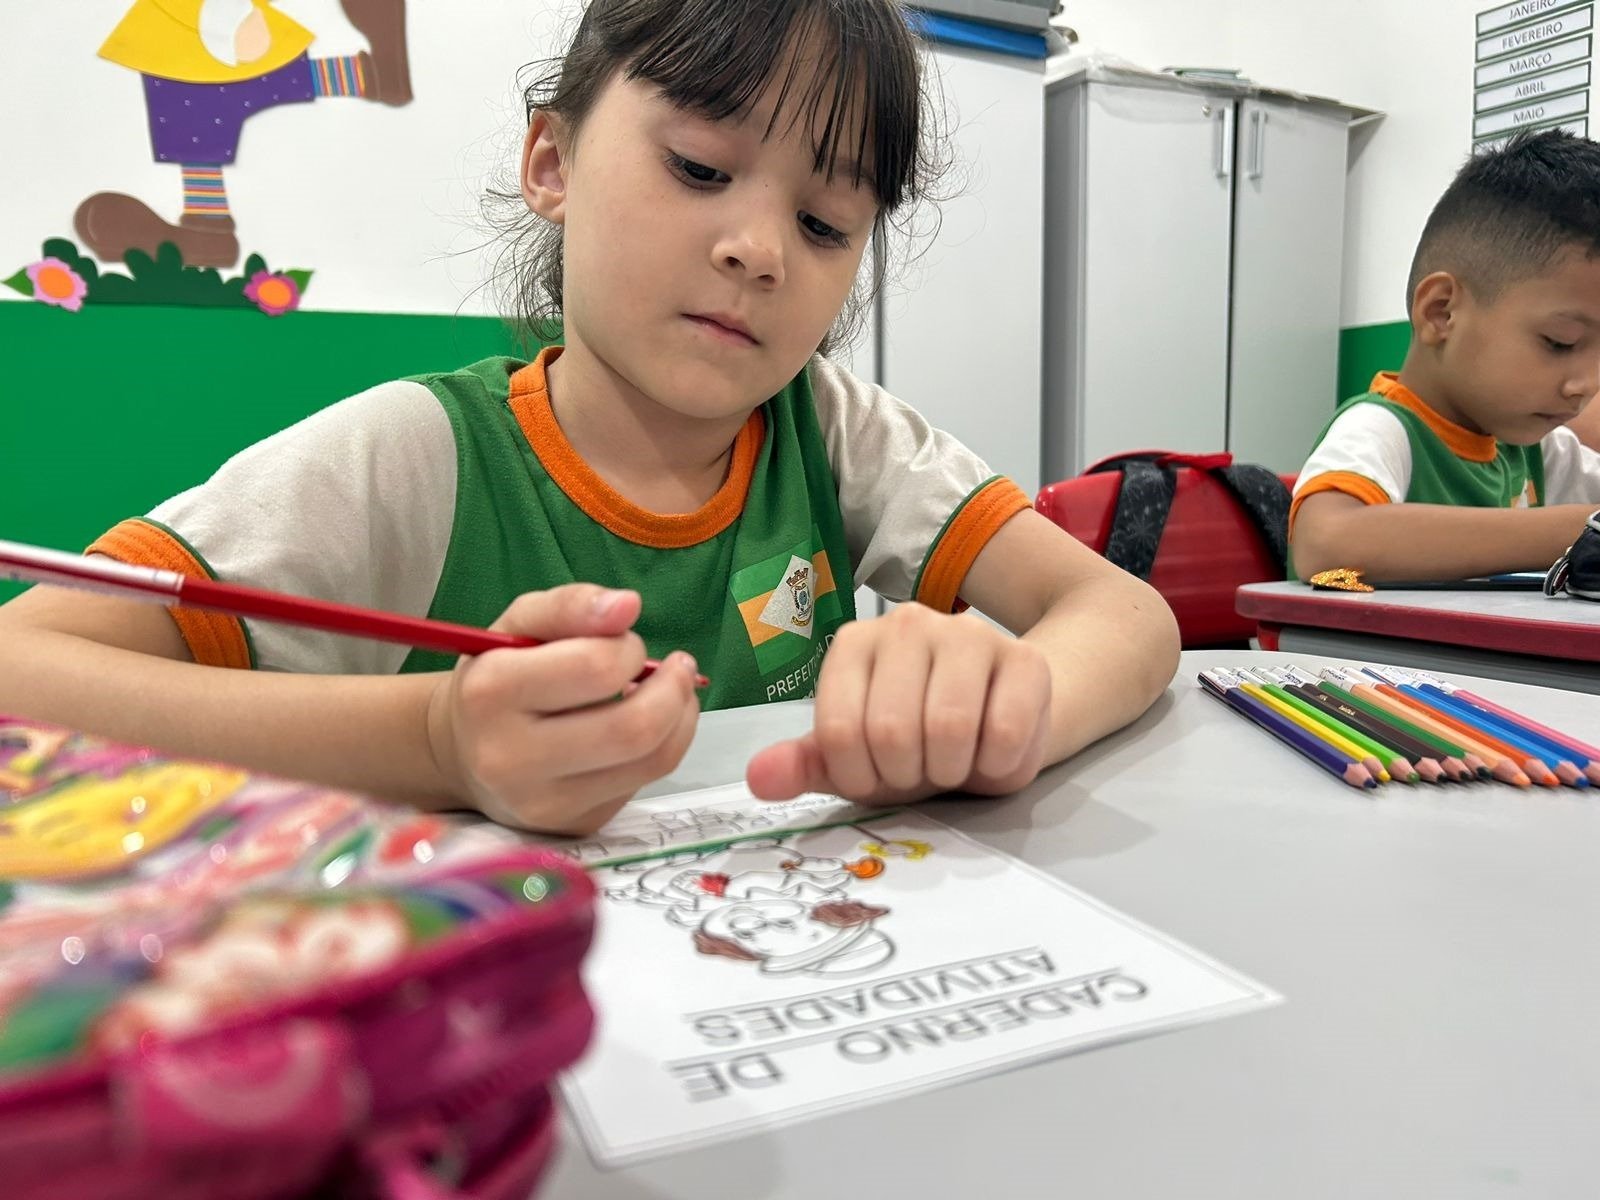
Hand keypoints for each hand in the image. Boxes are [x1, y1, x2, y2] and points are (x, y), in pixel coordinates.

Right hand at [426, 585, 700, 834]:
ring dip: (680, 717)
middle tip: (678, 667)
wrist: (461, 751)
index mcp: (490, 693)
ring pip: (651, 761)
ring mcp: (544, 802)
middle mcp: (510, 758)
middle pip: (633, 728)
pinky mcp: (574, 825)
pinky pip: (643, 783)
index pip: (595, 669)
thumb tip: (628, 605)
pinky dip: (661, 747)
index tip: (626, 642)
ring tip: (673, 691)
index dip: (629, 648)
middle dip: (672, 689)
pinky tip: (645, 727)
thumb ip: (572, 605)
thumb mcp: (521, 624)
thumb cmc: (499, 675)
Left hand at [745, 603, 1050, 803]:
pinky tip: (993, 754)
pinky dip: (996, 766)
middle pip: (891, 731)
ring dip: (951, 770)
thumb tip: (758, 778)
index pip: (837, 730)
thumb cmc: (918, 741)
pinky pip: (1003, 731)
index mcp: (854, 644)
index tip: (877, 775)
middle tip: (922, 768)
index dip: (859, 776)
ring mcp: (967, 633)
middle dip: (907, 774)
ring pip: (948, 728)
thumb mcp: (856, 760)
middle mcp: (905, 624)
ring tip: (955, 760)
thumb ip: (806, 766)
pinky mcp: (1024, 657)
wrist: (1000, 723)